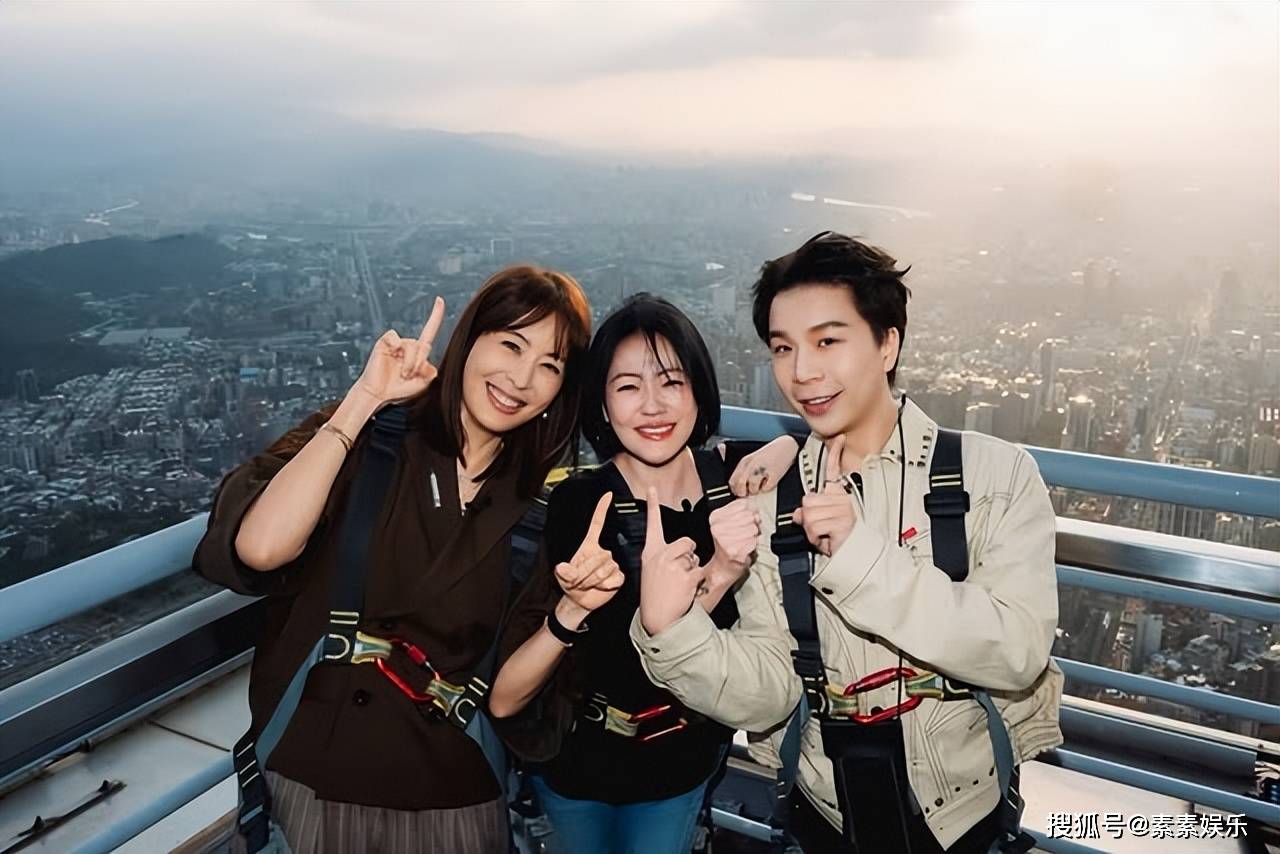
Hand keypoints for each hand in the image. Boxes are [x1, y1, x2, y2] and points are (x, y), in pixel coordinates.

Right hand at [352, 296, 445, 406]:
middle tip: (407, 377)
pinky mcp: (385, 342)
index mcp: (418, 352)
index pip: (429, 331)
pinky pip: (396, 338)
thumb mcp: (422, 383)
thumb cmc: (399, 389)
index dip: (435, 316)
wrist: (379, 394)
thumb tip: (426, 360)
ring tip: (401, 374)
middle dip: (418, 365)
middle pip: (423, 347)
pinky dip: (396, 349)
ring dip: (409, 363)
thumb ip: (430, 371)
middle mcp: (408, 344)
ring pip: (412, 346)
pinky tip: (391, 357)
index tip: (440, 300)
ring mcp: (396, 343)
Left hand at [554, 493, 623, 612]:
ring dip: (594, 580)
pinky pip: (614, 578)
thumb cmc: (571, 584)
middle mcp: (602, 552)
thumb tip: (562, 568)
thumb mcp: (563, 576)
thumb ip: (564, 572)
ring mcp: (611, 564)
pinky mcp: (618, 576)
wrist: (580, 601)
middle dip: (586, 571)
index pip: (597, 524)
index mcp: (589, 546)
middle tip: (579, 580)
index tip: (608, 495)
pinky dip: (606, 585)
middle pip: (600, 555)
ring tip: (588, 584)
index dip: (602, 509)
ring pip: (605, 568)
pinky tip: (602, 587)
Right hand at [639, 487, 704, 634]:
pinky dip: (698, 581)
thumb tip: (685, 549)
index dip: (653, 504)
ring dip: (693, 569)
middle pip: (686, 542)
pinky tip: (686, 591)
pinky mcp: (685, 576)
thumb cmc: (655, 594)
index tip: (652, 488)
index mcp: (650, 552)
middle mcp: (660, 555)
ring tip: (680, 584)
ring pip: (694, 557)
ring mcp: (672, 565)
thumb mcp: (651, 570)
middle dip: (689, 554)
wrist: (657, 618)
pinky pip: (700, 571)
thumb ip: (663, 555)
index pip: (652, 524)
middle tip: (679, 573)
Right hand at [705, 498, 759, 591]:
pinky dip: (753, 546)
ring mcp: (726, 540)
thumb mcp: (728, 523)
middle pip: (750, 515)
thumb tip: (755, 509)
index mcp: (715, 517)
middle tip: (747, 533)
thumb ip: (740, 512)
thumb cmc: (727, 546)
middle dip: (753, 524)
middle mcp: (718, 528)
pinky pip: (754, 542)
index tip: (746, 520)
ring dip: (753, 536)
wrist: (722, 568)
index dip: (749, 512)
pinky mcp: (735, 551)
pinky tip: (745, 549)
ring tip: (745, 542)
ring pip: (753, 528)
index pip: (742, 504)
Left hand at [729, 435, 799, 496]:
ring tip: (761, 484)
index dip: (736, 489)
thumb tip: (739, 488)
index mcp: (745, 462)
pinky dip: (767, 488)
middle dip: (744, 492)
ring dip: (756, 490)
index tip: (741, 491)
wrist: (787, 446)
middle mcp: (752, 465)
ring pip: (752, 488)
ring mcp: (763, 469)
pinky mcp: (774, 474)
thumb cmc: (770, 455)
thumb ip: (744, 472)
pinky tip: (769, 481)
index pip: (732, 481)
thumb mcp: (752, 459)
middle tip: (750, 491)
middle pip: (740, 485)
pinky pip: (766, 489)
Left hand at [792, 434, 856, 556]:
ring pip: (808, 515)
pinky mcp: (840, 521)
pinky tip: (828, 539)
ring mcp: (842, 510)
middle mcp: (841, 500)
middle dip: (808, 518)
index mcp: (838, 497)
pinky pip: (813, 527)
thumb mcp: (821, 526)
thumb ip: (809, 515)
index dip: (834, 453)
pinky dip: (816, 538)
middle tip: (822, 529)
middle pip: (807, 501)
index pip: (834, 471)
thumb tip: (798, 513)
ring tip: (825, 535)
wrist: (856, 555)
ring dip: (812, 530)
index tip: (838, 439)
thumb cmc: (841, 542)